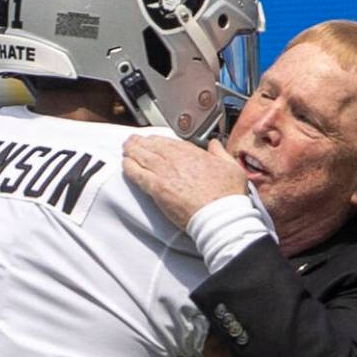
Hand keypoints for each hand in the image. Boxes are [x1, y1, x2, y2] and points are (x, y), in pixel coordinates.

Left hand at [123, 136, 247, 228]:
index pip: (169, 141)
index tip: (153, 140)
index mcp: (193, 153)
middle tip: (132, 141)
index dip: (158, 140)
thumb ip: (220, 153)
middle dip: (141, 142)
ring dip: (132, 151)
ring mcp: (165, 173)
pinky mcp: (157, 189)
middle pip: (152, 146)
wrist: (220, 215)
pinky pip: (137, 174)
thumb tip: (214, 144)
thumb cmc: (227, 196)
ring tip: (126, 149)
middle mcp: (176, 160)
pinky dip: (129, 168)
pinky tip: (125, 165)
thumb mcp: (232, 166)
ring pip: (142, 156)